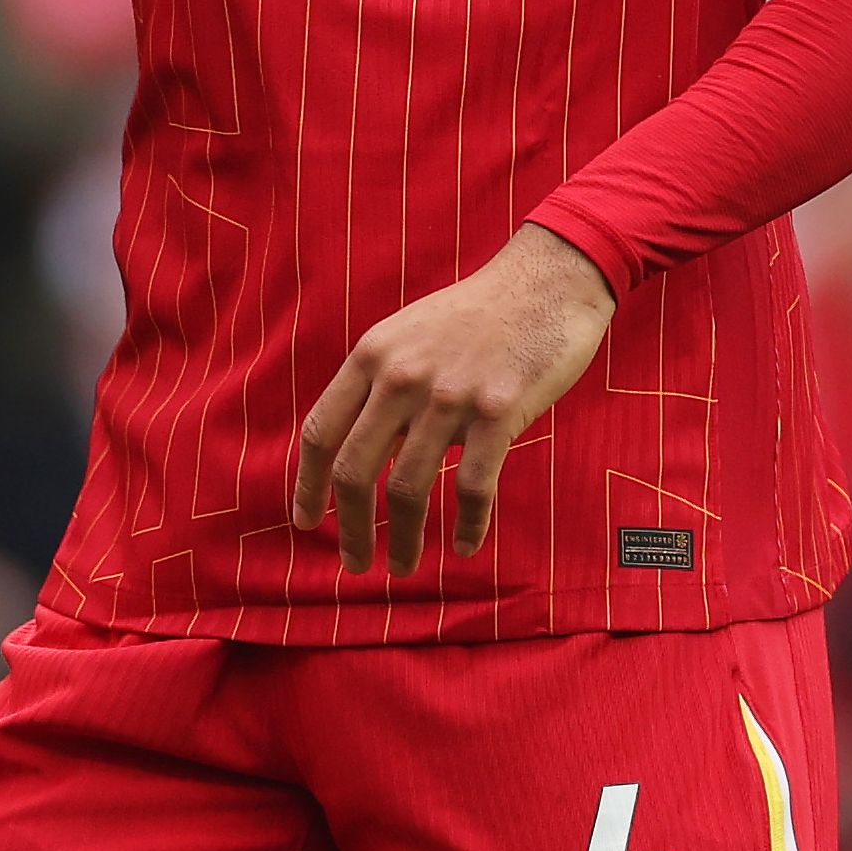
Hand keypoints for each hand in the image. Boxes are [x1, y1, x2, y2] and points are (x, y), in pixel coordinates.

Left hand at [291, 224, 617, 572]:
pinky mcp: (498, 414)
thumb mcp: (408, 335)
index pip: (320, 432)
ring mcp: (448, 396)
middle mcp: (401, 377)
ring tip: (403, 567)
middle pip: (355, 470)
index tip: (306, 522)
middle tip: (355, 565)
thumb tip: (354, 447)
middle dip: (350, 528)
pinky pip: (472, 487)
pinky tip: (464, 546)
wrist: (545, 284)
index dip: (307, 484)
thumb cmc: (477, 315)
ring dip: (403, 539)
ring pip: (409, 489)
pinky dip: (466, 526)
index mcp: (371, 357)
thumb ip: (378, 384)